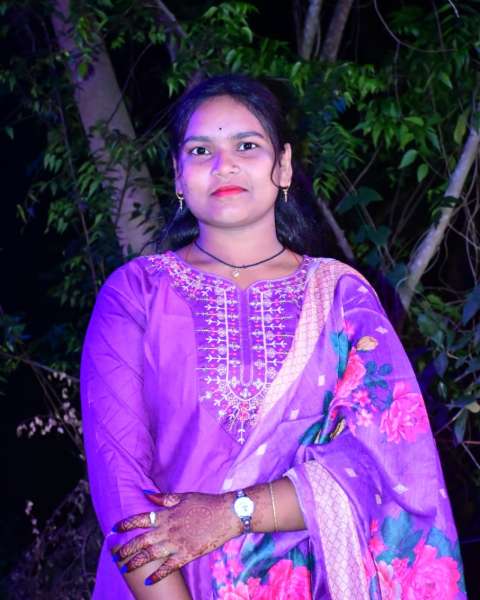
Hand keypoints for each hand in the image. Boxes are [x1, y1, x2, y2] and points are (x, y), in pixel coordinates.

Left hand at [112, 492, 240, 584]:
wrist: (226, 514)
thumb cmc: (206, 503)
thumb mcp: (184, 496)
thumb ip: (164, 498)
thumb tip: (146, 494)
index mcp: (167, 514)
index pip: (141, 519)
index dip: (126, 525)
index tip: (114, 530)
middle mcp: (168, 529)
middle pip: (142, 541)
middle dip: (126, 549)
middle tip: (116, 555)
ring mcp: (177, 543)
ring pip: (151, 555)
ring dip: (136, 562)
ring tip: (125, 568)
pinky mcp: (187, 554)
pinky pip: (169, 567)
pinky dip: (158, 575)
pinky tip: (148, 581)